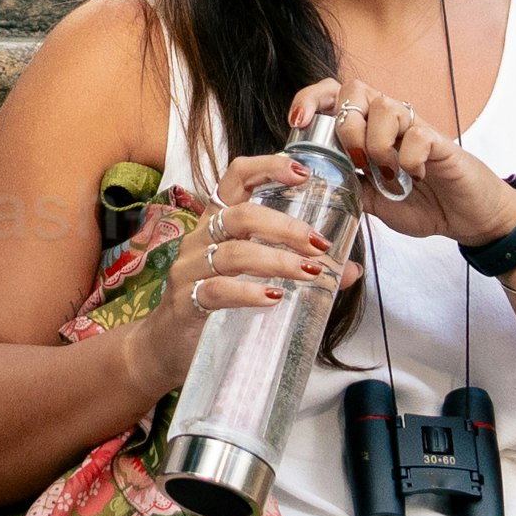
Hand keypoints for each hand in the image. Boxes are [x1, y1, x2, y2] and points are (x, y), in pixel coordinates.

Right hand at [118, 148, 358, 390]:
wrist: (165, 348)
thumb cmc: (213, 304)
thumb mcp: (253, 278)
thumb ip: (297, 267)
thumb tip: (350, 270)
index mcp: (217, 221)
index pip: (237, 177)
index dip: (268, 167)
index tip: (303, 173)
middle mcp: (200, 238)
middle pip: (241, 215)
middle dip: (286, 226)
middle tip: (320, 245)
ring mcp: (189, 269)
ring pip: (234, 253)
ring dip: (277, 260)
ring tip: (310, 272)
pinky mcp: (186, 301)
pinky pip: (217, 290)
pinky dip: (249, 292)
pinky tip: (273, 298)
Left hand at [288, 69, 515, 254]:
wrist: (467, 218)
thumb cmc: (423, 203)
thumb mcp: (374, 202)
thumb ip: (349, 188)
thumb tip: (313, 183)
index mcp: (369, 130)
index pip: (335, 94)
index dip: (312, 98)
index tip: (297, 122)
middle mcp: (391, 122)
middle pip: (355, 88)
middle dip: (346, 124)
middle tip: (356, 161)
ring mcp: (416, 128)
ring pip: (384, 107)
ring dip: (376, 144)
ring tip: (388, 175)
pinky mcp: (440, 142)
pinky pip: (416, 134)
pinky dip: (408, 158)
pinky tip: (415, 176)